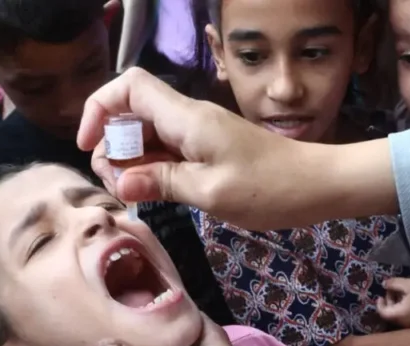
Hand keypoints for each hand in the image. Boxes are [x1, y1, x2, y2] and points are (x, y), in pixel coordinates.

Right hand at [77, 68, 391, 230]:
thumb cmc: (270, 188)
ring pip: (147, 134)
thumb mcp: (211, 193)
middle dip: (113, 145)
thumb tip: (121, 181)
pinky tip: (155, 193)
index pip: (128, 88)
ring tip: (135, 194)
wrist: (318, 185)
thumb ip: (162, 183)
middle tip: (120, 186)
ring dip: (132, 161)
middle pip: (131, 114)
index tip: (91, 146)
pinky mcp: (208, 149)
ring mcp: (198, 133)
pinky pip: (167, 151)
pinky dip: (153, 169)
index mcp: (187, 118)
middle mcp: (188, 118)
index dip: (99, 109)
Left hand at [375, 277, 409, 327]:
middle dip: (389, 302)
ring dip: (396, 305)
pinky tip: (409, 300)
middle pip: (390, 314)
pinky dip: (404, 309)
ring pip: (398, 316)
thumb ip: (393, 283)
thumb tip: (384, 284)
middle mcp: (403, 323)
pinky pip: (407, 317)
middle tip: (391, 291)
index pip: (383, 313)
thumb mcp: (407, 284)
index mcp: (399, 315)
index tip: (380, 296)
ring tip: (401, 293)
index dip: (379, 304)